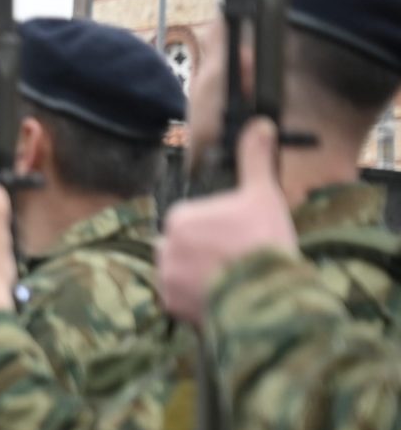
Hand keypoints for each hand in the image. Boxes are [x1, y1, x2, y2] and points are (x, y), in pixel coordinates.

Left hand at [160, 119, 296, 324]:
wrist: (265, 294)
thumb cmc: (264, 240)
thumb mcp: (263, 193)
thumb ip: (255, 159)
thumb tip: (259, 123)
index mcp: (179, 218)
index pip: (193, 220)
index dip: (218, 228)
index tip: (238, 237)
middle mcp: (163, 248)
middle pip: (183, 246)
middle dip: (203, 252)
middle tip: (235, 259)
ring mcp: (165, 279)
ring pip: (180, 272)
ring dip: (198, 275)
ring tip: (230, 279)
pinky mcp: (171, 307)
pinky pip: (180, 299)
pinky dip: (196, 298)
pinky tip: (221, 296)